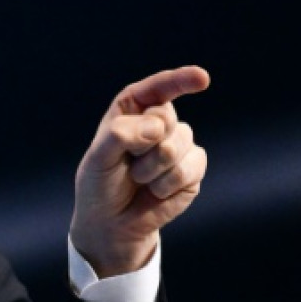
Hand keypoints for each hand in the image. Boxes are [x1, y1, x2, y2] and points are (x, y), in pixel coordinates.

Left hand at [70, 66, 209, 277]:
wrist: (112, 222)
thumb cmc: (101, 182)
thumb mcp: (98, 156)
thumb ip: (121, 135)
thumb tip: (158, 128)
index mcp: (135, 108)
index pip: (159, 88)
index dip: (181, 80)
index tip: (202, 79)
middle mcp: (160, 122)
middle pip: (166, 119)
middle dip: (143, 146)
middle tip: (128, 163)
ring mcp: (180, 145)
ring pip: (177, 146)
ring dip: (151, 170)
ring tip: (139, 178)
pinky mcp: (193, 169)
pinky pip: (190, 169)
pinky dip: (167, 185)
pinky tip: (156, 191)